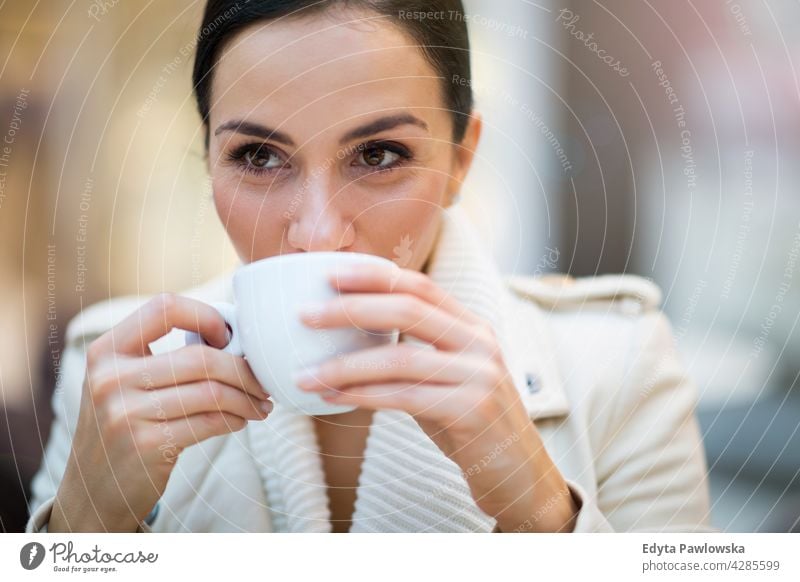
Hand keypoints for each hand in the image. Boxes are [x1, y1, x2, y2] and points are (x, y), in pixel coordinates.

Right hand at [51, 293, 272, 531]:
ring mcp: (125, 413)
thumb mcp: (124, 381)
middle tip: (262, 382)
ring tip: (260, 404)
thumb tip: (236, 336)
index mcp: (106, 350)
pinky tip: (241, 420)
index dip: (206, 317)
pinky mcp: (147, 446)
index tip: (228, 337)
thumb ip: (163, 355)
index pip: (165, 308)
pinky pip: (209, 423)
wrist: (93, 488)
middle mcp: (111, 378)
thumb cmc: (124, 424)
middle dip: (243, 370)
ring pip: (211, 393)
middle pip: (200, 359)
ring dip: (246, 399)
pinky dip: (235, 419)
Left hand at [294, 263, 578, 531]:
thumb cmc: (471, 424)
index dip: (374, 276)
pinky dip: (362, 396)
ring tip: (306, 374)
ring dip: (344, 366)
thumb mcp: (447, 377)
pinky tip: (333, 399)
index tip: (331, 274)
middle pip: (408, 310)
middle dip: (350, 309)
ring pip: (399, 358)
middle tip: (305, 316)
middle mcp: (479, 343)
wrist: (519, 472)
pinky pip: (404, 398)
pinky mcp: (471, 411)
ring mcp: (479, 375)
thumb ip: (413, 355)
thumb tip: (349, 342)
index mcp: (472, 326)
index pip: (420, 286)